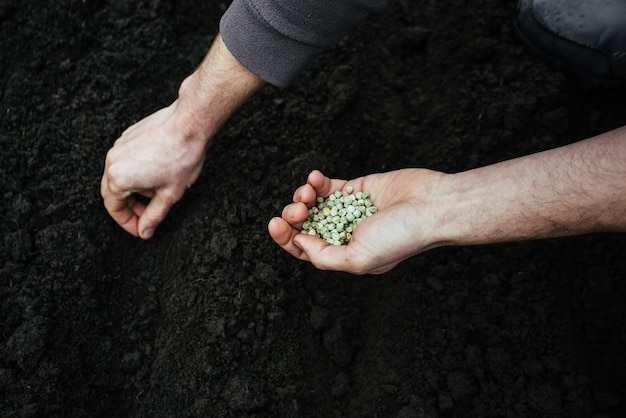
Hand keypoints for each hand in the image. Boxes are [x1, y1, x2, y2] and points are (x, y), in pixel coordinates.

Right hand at [101, 33, 263, 238]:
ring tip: (156, 193)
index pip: (114, 208)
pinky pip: (126, 160)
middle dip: (129, 207)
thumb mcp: (169, 195)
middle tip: (147, 215)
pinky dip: (136, 172)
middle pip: (112, 193)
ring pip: (119, 175)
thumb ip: (153, 216)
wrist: (189, 124)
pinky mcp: (128, 136)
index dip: (127, 223)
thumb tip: (144, 231)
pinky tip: (157, 174)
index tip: (141, 229)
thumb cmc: (181, 158)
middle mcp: (112, 161)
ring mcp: (118, 146)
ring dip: (133, 190)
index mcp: (117, 178)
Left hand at [268, 169, 446, 273]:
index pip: (304, 250)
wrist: (432, 206)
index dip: (285, 238)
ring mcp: (348, 211)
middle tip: (298, 208)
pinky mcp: (356, 189)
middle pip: (304, 226)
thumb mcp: (358, 259)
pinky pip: (328, 187)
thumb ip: (323, 256)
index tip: (275, 222)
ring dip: (303, 195)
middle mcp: (344, 234)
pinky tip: (315, 178)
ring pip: (313, 204)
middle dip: (294, 215)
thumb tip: (298, 242)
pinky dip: (316, 182)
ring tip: (309, 191)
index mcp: (344, 255)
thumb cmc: (401, 237)